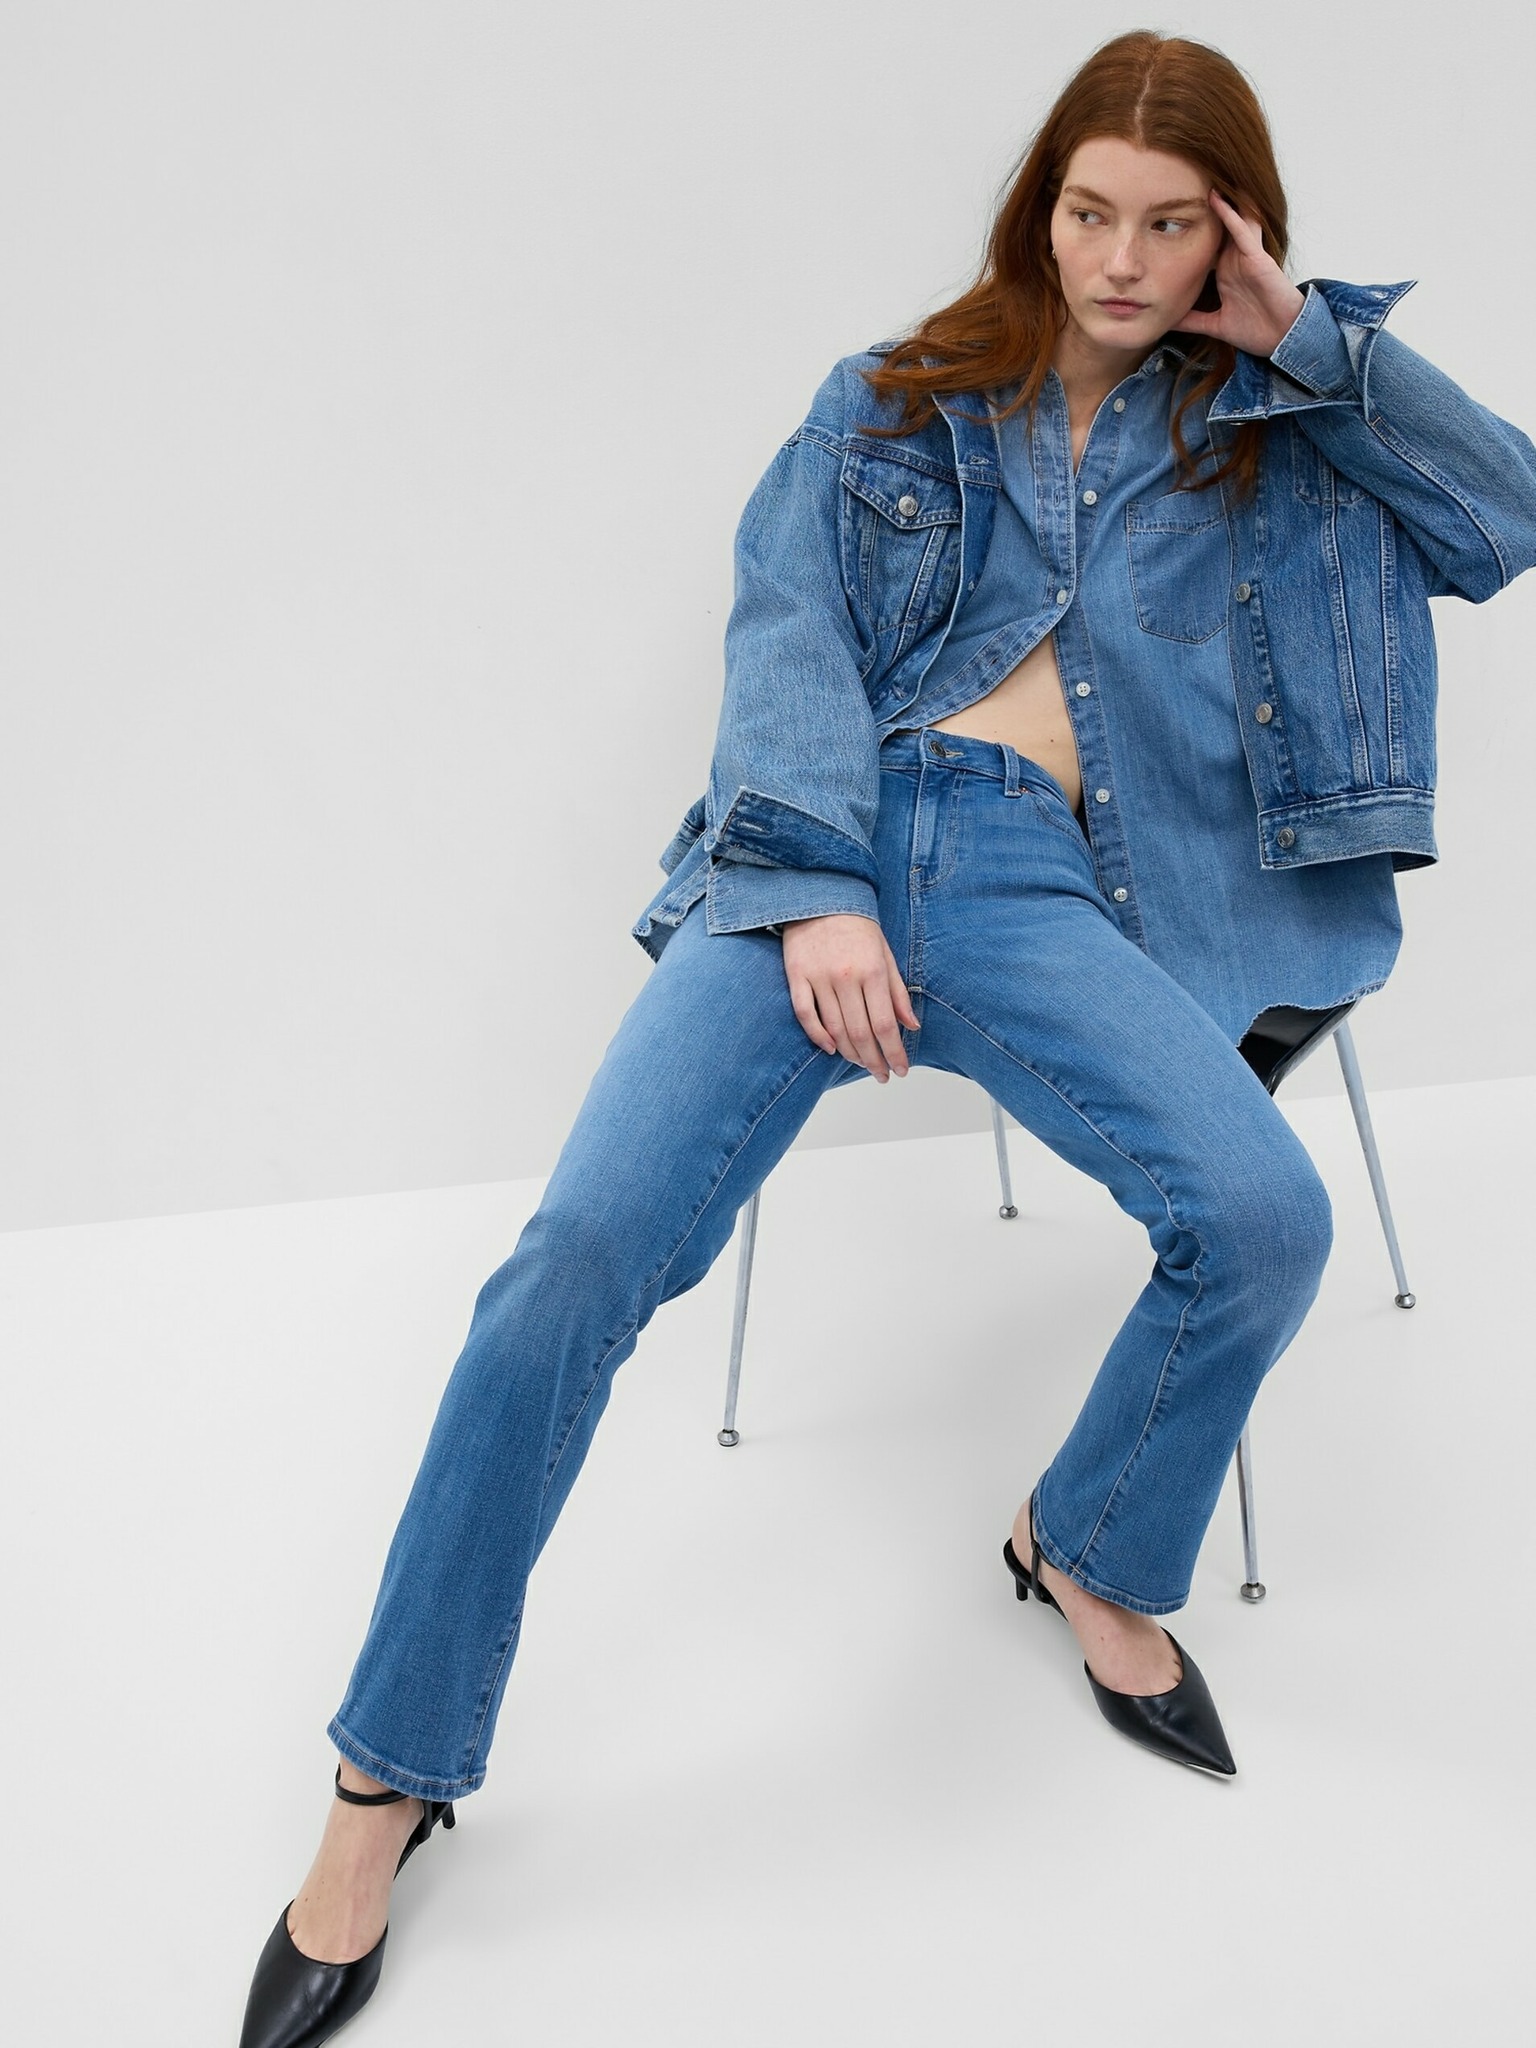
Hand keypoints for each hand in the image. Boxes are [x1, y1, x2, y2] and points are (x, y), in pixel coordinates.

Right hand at [779, 913, 918, 1081]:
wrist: (821, 895)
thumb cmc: (858, 926)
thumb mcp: (886, 954)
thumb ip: (898, 992)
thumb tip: (911, 1025)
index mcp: (873, 971)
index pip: (885, 1025)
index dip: (894, 1053)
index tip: (900, 1070)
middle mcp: (846, 976)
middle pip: (861, 1033)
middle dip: (874, 1061)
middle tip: (881, 1075)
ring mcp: (819, 977)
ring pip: (834, 1029)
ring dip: (849, 1053)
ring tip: (861, 1063)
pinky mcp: (796, 975)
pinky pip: (805, 1014)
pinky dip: (818, 1036)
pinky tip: (830, 1049)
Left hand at [1176, 188, 1305, 360]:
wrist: (1281, 339)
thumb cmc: (1255, 330)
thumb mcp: (1214, 324)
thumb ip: (1192, 320)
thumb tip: (1167, 321)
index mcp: (1225, 271)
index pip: (1206, 243)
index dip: (1190, 228)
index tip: (1167, 212)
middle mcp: (1235, 258)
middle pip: (1218, 225)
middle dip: (1203, 206)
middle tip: (1181, 181)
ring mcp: (1247, 256)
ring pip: (1232, 220)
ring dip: (1219, 200)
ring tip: (1201, 176)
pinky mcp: (1257, 258)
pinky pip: (1242, 231)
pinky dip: (1231, 215)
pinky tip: (1217, 198)